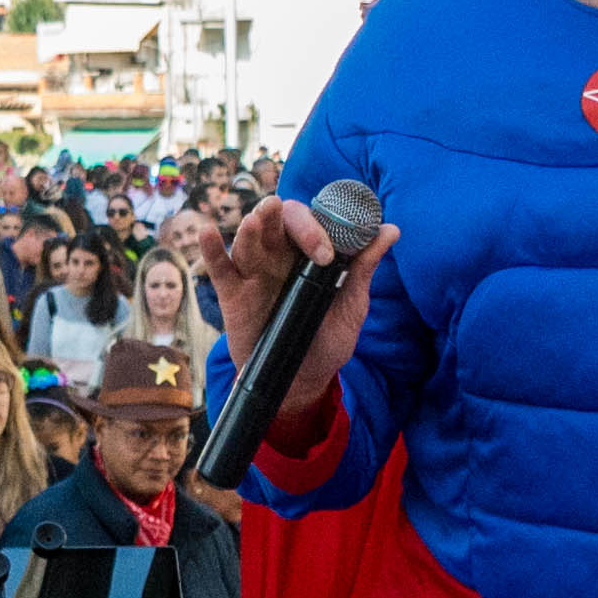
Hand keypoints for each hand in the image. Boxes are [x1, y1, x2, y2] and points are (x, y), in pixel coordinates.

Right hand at [205, 194, 399, 421]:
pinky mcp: (233, 294)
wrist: (304, 381)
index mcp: (309, 253)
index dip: (317, 226)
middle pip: (276, 220)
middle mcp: (280, 256)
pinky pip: (219, 268)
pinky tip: (207, 232)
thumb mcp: (352, 304)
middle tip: (294, 224)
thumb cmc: (328, 339)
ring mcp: (255, 272)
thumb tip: (390, 230)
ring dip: (251, 226)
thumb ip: (363, 268)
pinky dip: (210, 249)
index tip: (328, 254)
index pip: (310, 222)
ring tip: (256, 220)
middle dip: (283, 217)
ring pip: (248, 239)